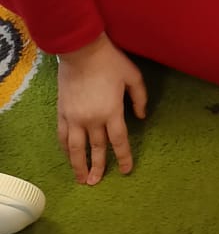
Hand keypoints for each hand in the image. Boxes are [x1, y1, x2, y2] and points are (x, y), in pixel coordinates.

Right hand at [57, 35, 146, 184]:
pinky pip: (62, 136)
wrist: (81, 51)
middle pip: (96, 148)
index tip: (125, 170)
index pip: (119, 141)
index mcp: (112, 112)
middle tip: (97, 182)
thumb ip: (139, 98)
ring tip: (81, 179)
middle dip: (98, 166)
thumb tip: (142, 116)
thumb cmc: (110, 62)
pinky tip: (68, 157)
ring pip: (76, 148)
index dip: (123, 157)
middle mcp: (93, 119)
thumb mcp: (133, 76)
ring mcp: (75, 118)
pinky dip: (65, 149)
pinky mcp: (62, 113)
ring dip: (79, 165)